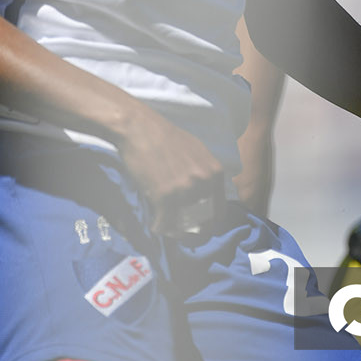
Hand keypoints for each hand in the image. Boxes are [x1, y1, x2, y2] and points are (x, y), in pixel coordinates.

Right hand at [115, 107, 226, 238]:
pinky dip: (158, 226)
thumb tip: (207, 196)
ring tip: (166, 226)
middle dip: (191, 231)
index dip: (208, 223)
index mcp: (215, 172)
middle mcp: (204, 183)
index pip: (219, 211)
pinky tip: (154, 223)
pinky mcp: (165, 196)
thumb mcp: (197, 151)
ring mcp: (185, 190)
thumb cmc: (166, 137)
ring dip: (173, 230)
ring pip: (183, 226)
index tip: (198, 228)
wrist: (140, 128)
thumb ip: (205, 174)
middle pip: (203, 222)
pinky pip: (164, 224)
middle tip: (180, 232)